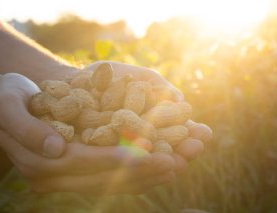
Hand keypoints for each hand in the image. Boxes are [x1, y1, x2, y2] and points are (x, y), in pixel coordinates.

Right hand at [0, 73, 176, 193]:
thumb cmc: (8, 100)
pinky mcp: (76, 174)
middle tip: (178, 160)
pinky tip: (159, 168)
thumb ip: (30, 130)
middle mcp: (54, 178)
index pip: (87, 163)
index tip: (153, 151)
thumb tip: (56, 149)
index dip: (121, 158)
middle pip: (106, 178)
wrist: (4, 106)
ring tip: (178, 165)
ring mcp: (65, 179)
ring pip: (112, 183)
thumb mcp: (9, 107)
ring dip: (147, 175)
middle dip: (145, 170)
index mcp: (39, 163)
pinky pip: (110, 179)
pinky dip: (136, 174)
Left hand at [84, 61, 212, 171]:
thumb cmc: (110, 78)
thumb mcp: (140, 78)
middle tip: (196, 149)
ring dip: (161, 162)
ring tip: (177, 161)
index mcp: (153, 125)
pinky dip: (129, 165)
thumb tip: (180, 101)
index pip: (176, 134)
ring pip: (143, 162)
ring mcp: (120, 151)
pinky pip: (114, 165)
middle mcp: (140, 141)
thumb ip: (160, 88)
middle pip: (164, 152)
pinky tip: (142, 162)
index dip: (191, 135)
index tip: (204, 134)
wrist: (73, 82)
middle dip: (181, 151)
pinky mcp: (98, 158)